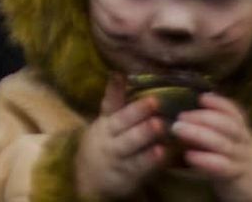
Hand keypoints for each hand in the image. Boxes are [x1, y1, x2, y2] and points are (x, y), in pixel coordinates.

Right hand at [74, 74, 167, 198]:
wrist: (89, 178)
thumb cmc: (107, 144)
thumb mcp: (107, 125)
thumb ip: (120, 107)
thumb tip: (132, 79)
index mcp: (105, 121)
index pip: (109, 103)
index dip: (114, 89)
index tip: (119, 74)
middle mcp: (108, 136)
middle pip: (121, 122)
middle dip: (137, 111)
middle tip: (154, 101)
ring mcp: (116, 155)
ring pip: (129, 143)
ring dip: (144, 133)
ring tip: (159, 124)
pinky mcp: (126, 174)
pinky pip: (139, 166)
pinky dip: (150, 159)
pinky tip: (162, 153)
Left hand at [172, 93, 251, 201]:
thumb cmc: (232, 157)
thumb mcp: (228, 139)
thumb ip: (212, 126)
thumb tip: (184, 110)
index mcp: (240, 130)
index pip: (234, 112)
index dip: (219, 103)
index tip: (202, 98)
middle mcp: (242, 142)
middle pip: (228, 126)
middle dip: (203, 117)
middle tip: (180, 116)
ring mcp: (240, 159)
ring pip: (223, 144)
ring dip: (198, 134)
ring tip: (177, 129)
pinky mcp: (234, 177)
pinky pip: (221, 166)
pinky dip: (204, 160)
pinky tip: (189, 155)